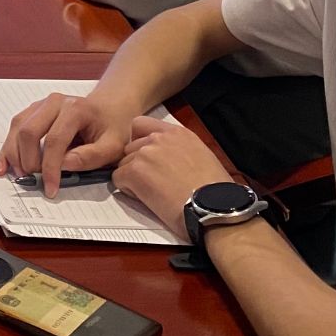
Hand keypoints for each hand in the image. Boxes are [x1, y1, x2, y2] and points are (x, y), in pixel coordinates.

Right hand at [0, 88, 141, 195]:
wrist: (109, 108)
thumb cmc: (112, 128)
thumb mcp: (113, 146)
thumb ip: (92, 156)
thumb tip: (64, 165)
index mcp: (75, 109)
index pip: (55, 140)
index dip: (49, 167)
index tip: (50, 189)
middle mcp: (54, 102)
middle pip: (30, 132)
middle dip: (28, 160)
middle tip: (34, 181)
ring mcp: (41, 104)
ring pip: (18, 128)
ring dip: (14, 154)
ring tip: (20, 175)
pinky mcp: (33, 110)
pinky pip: (15, 126)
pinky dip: (7, 147)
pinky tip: (4, 164)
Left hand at [113, 117, 232, 228]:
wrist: (217, 210)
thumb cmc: (216, 194)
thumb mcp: (202, 158)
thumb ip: (178, 151)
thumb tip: (167, 160)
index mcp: (178, 134)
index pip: (141, 125)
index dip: (139, 143)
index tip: (147, 159)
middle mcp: (160, 138)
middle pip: (130, 147)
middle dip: (137, 164)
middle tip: (155, 183)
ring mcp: (146, 153)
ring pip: (123, 163)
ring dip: (133, 178)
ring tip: (156, 193)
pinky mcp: (135, 171)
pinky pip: (118, 179)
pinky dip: (128, 191)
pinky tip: (150, 199)